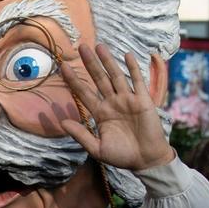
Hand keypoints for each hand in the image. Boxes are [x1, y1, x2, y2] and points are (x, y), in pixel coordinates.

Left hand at [59, 43, 173, 171]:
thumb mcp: (97, 148)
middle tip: (81, 47)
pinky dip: (133, 68)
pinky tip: (126, 55)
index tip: (63, 67)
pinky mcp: (142, 100)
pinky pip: (137, 81)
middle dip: (90, 63)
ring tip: (99, 46)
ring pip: (116, 76)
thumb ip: (81, 135)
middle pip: (99, 79)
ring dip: (108, 61)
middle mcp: (112, 103)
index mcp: (100, 113)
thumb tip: (62, 122)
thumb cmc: (122, 156)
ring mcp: (128, 100)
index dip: (73, 80)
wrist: (146, 161)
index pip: (84, 93)